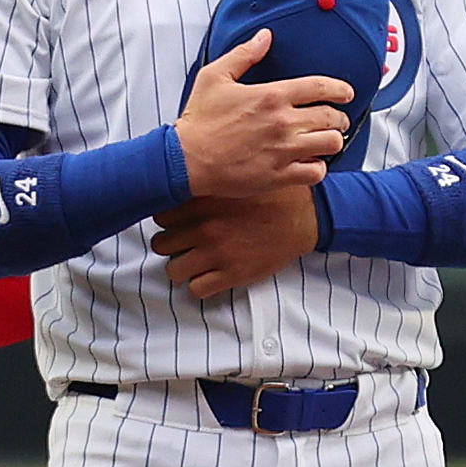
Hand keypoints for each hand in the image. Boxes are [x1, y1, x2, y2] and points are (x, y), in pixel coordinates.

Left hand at [148, 186, 319, 303]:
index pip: (159, 216)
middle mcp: (204, 226)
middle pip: (162, 244)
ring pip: (173, 270)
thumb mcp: (238, 177)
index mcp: (203, 201)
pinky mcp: (231, 274)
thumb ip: (208, 181)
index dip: (168, 221)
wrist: (306, 216)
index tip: (177, 223)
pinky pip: (197, 289)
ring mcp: (216, 252)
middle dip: (172, 245)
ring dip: (183, 268)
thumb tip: (184, 180)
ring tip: (196, 262)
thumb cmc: (273, 194)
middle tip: (186, 244)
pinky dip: (200, 285)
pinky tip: (211, 275)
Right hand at [177, 32, 352, 203]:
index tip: (347, 93)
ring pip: (330, 144)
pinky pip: (316, 172)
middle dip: (340, 117)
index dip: (340, 89)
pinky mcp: (279, 175)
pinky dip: (318, 167)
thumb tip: (265, 36)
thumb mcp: (215, 77)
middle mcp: (283, 122)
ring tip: (326, 140)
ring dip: (332, 141)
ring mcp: (283, 150)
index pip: (321, 87)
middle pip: (331, 117)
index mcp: (272, 95)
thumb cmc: (199, 119)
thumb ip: (244, 54)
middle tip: (338, 120)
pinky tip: (311, 162)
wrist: (186, 160)